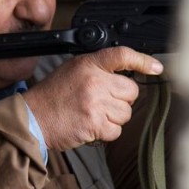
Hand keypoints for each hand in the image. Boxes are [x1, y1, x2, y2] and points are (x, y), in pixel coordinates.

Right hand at [23, 47, 162, 151]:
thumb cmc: (52, 96)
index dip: (143, 61)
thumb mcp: (72, 70)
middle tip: (103, 102)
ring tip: (93, 114)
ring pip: (126, 112)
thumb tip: (124, 76)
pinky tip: (91, 126)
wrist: (32, 118)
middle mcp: (94, 81)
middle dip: (122, 99)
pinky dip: (106, 132)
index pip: (122, 56)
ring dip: (114, 118)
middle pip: (131, 91)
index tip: (156, 68)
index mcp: (88, 64)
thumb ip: (98, 69)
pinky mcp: (95, 124)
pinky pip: (116, 130)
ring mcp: (96, 103)